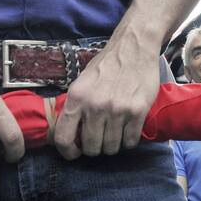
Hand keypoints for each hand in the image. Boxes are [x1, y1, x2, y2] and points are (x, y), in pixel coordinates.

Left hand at [53, 37, 160, 159]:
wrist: (133, 48)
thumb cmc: (106, 65)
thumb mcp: (81, 82)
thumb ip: (76, 107)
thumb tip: (73, 134)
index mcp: (77, 98)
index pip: (64, 138)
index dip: (68, 152)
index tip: (76, 152)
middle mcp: (95, 106)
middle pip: (92, 147)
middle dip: (96, 148)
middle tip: (100, 140)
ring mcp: (117, 110)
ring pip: (112, 147)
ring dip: (113, 145)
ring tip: (115, 134)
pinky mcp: (137, 111)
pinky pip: (130, 141)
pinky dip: (129, 141)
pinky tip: (128, 131)